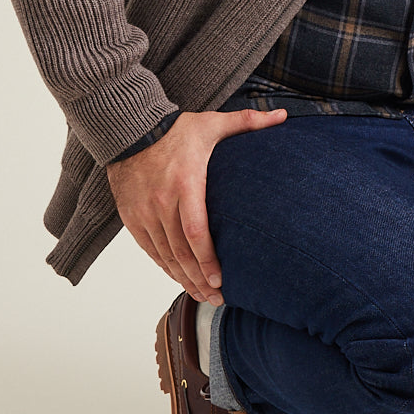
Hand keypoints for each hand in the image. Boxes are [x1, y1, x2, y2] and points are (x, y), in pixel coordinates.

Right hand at [106, 107, 286, 304]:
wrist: (129, 129)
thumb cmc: (176, 129)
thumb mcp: (213, 123)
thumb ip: (248, 121)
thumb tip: (283, 116)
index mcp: (185, 183)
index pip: (195, 231)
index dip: (208, 259)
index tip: (221, 279)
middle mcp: (161, 203)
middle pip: (181, 251)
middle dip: (200, 279)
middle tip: (218, 298)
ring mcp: (144, 212)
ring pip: (165, 255)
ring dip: (183, 278)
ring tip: (202, 295)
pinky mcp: (131, 218)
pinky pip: (150, 249)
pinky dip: (165, 267)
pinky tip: (179, 278)